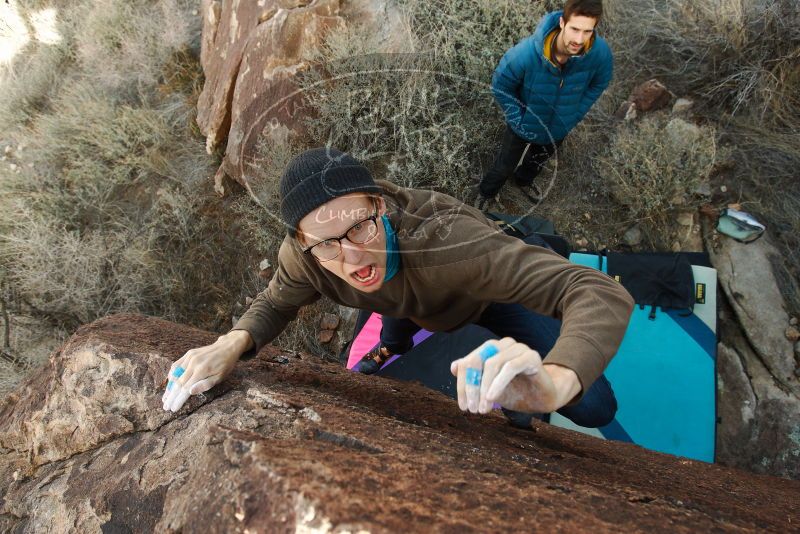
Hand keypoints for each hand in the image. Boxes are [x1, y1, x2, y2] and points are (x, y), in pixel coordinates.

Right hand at [161, 330, 252, 411]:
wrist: (227, 347)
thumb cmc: (225, 365)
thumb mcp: (220, 377)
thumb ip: (206, 385)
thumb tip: (190, 392)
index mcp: (202, 371)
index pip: (185, 389)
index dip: (178, 400)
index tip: (173, 408)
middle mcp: (193, 364)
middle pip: (178, 383)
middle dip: (171, 396)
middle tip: (166, 407)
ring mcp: (190, 357)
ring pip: (175, 375)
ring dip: (169, 387)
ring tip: (165, 398)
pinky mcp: (189, 354)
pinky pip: (176, 365)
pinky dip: (171, 375)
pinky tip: (170, 383)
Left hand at [450, 338, 579, 414]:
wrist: (545, 398)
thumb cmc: (517, 391)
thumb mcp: (490, 389)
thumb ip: (474, 378)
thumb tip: (454, 367)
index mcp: (491, 349)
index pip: (468, 362)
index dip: (462, 384)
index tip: (463, 406)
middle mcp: (503, 345)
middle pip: (477, 361)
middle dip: (471, 386)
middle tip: (471, 409)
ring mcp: (518, 348)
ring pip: (492, 364)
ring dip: (484, 388)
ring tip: (483, 409)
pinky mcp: (531, 356)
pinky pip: (510, 367)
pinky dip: (498, 383)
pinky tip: (492, 398)